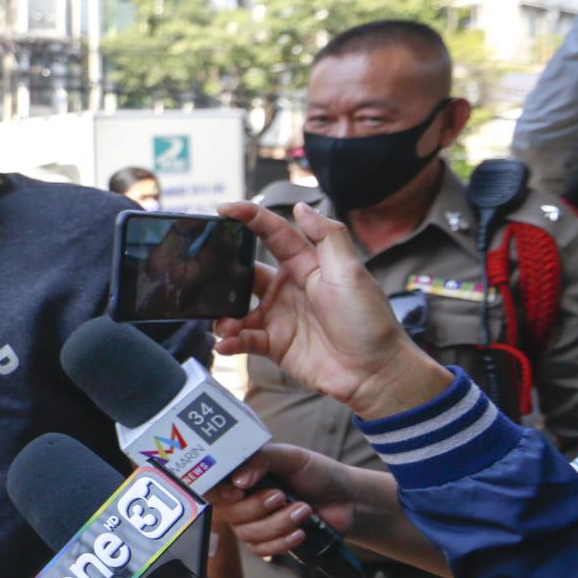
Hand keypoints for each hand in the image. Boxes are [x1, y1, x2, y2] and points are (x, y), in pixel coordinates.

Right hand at [208, 446, 362, 556]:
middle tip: (281, 496)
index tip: (237, 491)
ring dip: (277, 524)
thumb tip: (238, 478)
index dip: (218, 492)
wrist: (346, 499)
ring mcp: (253, 522)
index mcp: (242, 474)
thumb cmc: (317, 473)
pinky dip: (281, 542)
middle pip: (228, 513)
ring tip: (303, 509)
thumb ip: (261, 459)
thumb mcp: (291, 457)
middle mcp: (242, 499)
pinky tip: (300, 532)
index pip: (212, 485)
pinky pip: (261, 549)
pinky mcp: (268, 542)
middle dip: (256, 508)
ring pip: (246, 533)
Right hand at [213, 202, 451, 418]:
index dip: (249, 218)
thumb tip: (301, 206)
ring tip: (223, 323)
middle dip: (223, 271)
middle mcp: (289, 289)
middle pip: (246, 272)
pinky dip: (231, 342)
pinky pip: (244, 340)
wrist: (375, 371)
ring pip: (238, 308)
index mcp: (306, 265)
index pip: (273, 234)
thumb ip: (327, 236)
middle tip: (202, 271)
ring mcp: (280, 318)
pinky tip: (225, 344)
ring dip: (224, 314)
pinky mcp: (275, 346)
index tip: (223, 208)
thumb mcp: (351, 271)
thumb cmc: (368, 320)